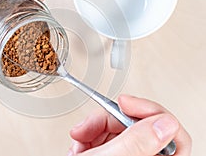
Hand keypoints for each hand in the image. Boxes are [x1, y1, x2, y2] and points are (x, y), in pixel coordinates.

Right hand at [68, 95, 190, 155]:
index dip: (151, 113)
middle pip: (139, 127)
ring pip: (120, 129)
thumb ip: (137, 142)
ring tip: (80, 138)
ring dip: (95, 128)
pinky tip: (80, 145)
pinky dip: (90, 135)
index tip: (125, 104)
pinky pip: (108, 136)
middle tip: (90, 124)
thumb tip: (166, 123)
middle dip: (109, 120)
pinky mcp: (115, 154)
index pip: (175, 136)